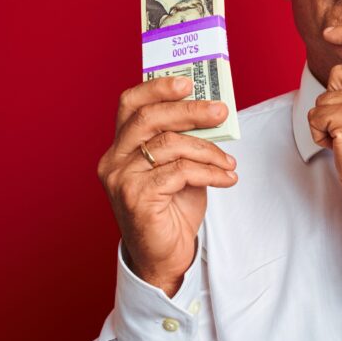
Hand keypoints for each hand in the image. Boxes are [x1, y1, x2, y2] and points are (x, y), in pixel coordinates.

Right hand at [97, 76, 237, 296]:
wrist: (164, 257)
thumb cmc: (171, 209)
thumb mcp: (179, 166)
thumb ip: (184, 140)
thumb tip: (211, 112)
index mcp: (120, 147)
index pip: (130, 104)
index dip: (156, 88)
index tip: (187, 83)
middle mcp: (113, 160)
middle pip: (149, 118)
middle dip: (189, 111)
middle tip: (220, 112)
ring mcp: (121, 179)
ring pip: (169, 145)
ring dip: (208, 150)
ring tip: (228, 161)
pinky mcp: (136, 198)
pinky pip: (179, 172)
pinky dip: (209, 172)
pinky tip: (226, 178)